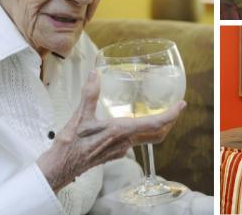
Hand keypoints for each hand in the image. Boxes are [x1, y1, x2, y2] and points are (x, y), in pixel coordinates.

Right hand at [36, 70, 184, 192]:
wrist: (60, 168)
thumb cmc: (70, 146)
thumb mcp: (79, 117)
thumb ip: (89, 94)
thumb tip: (95, 74)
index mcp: (121, 131)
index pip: (155, 124)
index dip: (171, 115)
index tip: (181, 105)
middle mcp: (125, 142)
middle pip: (158, 134)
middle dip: (170, 121)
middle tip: (176, 108)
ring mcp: (121, 150)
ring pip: (148, 139)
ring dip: (158, 127)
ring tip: (161, 112)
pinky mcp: (115, 153)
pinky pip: (137, 141)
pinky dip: (144, 131)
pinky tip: (136, 123)